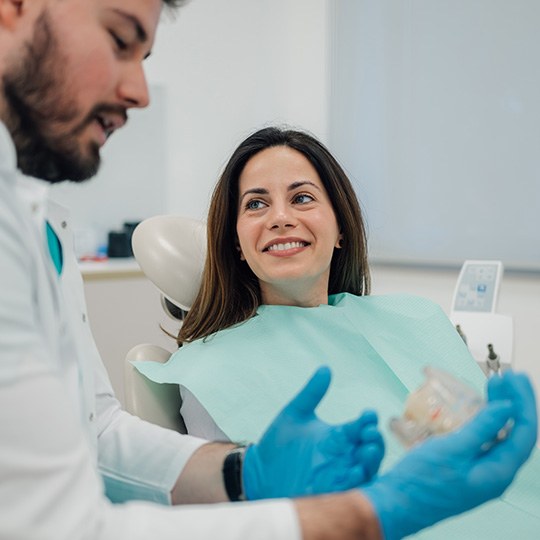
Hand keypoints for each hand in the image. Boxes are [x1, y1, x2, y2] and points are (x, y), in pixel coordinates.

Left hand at [243, 366, 384, 499]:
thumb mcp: (295, 414)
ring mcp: (338, 476)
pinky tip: (354, 473)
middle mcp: (343, 457)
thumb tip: (325, 368)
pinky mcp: (330, 494)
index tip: (368, 413)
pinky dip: (356, 482)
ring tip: (368, 450)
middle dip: (375, 441)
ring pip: (366, 470)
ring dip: (371, 461)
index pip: (360, 426)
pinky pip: (350, 491)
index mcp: (338, 437)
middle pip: (370, 449)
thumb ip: (311, 393)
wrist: (257, 474)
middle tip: (370, 433)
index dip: (368, 420)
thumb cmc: (277, 445)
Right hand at [363, 371, 537, 539]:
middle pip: (515, 433)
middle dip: (514, 403)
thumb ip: (482, 427)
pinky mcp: (466, 469)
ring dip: (500, 410)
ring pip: (501, 436)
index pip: (524, 433)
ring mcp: (480, 472)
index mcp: (498, 472)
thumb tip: (508, 407)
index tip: (514, 378)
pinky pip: (485, 441)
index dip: (522, 402)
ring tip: (495, 386)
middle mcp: (494, 473)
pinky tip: (478, 409)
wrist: (397, 503)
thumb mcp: (453, 449)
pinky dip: (485, 421)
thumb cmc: (422, 481)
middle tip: (507, 376)